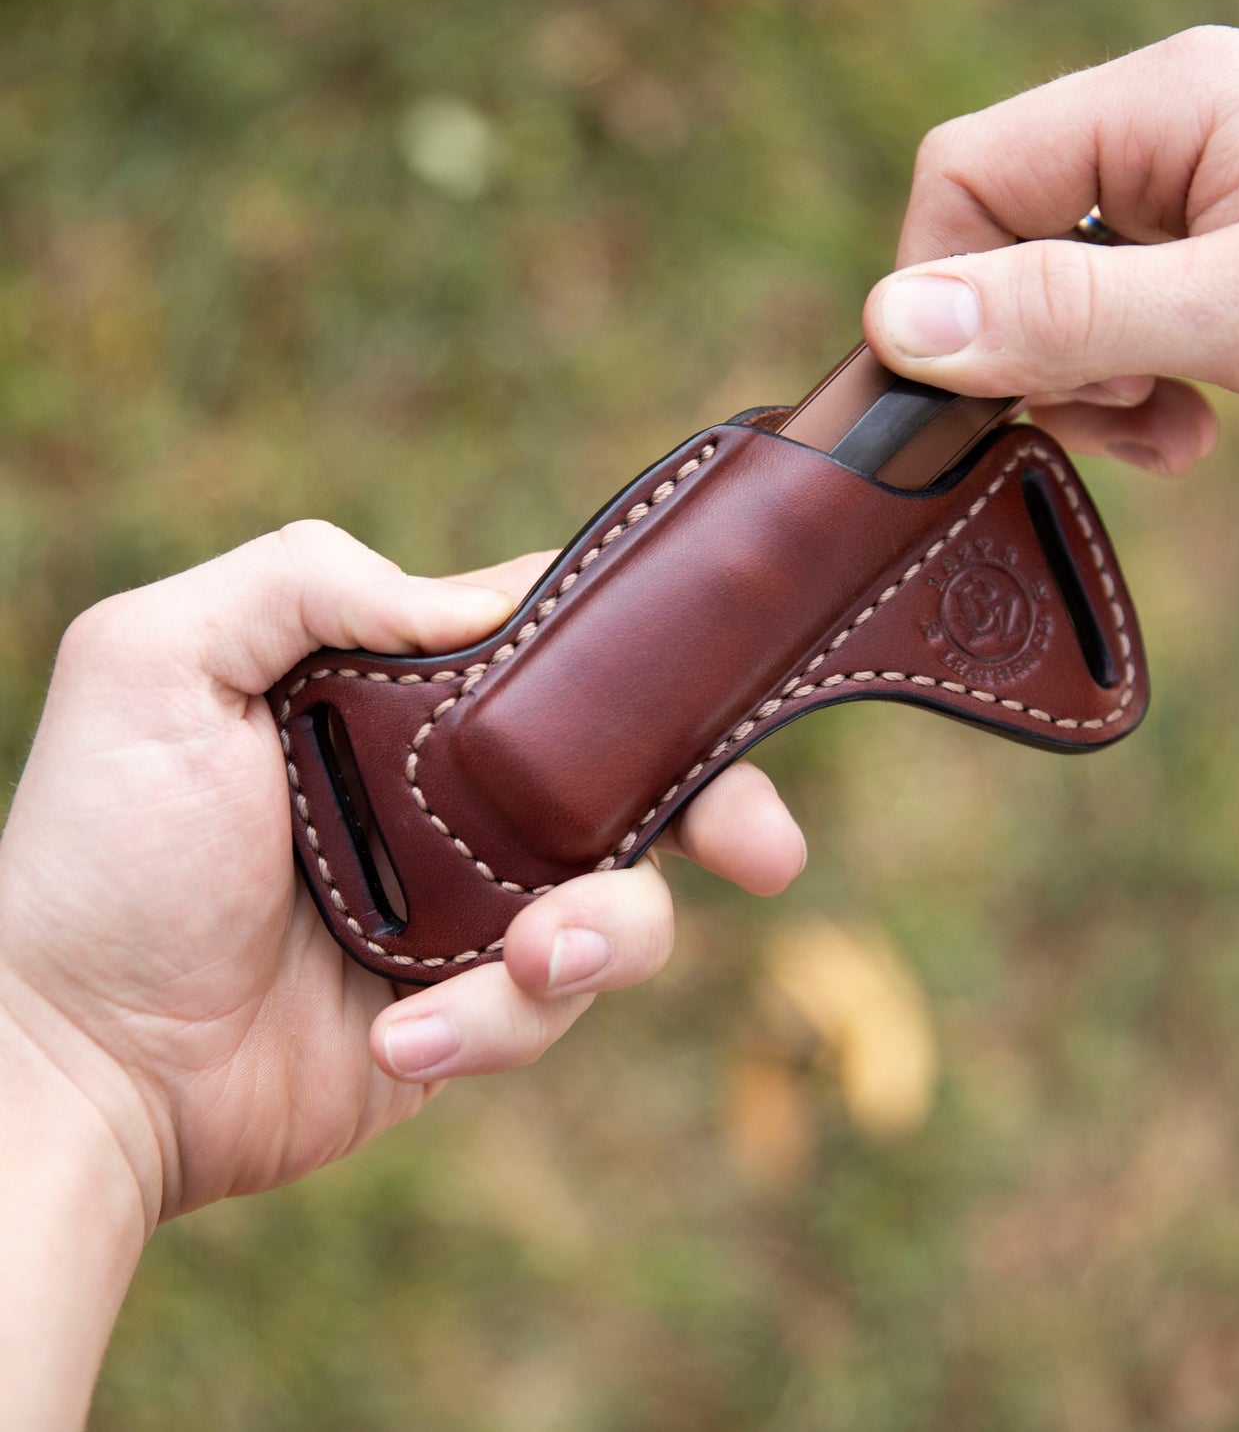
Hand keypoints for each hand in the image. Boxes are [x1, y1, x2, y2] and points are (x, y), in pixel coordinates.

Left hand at [0, 522, 806, 1232]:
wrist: (72, 1057)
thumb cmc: (102, 852)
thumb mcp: (156, 659)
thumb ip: (308, 580)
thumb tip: (482, 606)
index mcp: (407, 698)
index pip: (562, 654)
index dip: (651, 662)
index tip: (728, 682)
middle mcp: (460, 795)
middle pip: (640, 782)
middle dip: (722, 809)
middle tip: (766, 851)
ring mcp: (477, 906)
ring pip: (623, 907)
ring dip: (600, 937)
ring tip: (523, 965)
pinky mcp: (475, 1009)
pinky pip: (545, 1011)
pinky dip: (487, 1024)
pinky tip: (393, 1037)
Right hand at [863, 26, 1238, 480]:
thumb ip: (1071, 312)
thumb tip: (896, 319)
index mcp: (1170, 104)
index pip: (968, 173)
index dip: (947, 289)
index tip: (995, 389)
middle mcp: (1168, 142)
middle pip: (1000, 244)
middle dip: (1032, 351)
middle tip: (1122, 407)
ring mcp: (1191, 210)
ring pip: (1048, 305)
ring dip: (1083, 389)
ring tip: (1169, 429)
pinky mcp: (1210, 276)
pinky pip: (1107, 339)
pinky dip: (1127, 400)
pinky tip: (1190, 434)